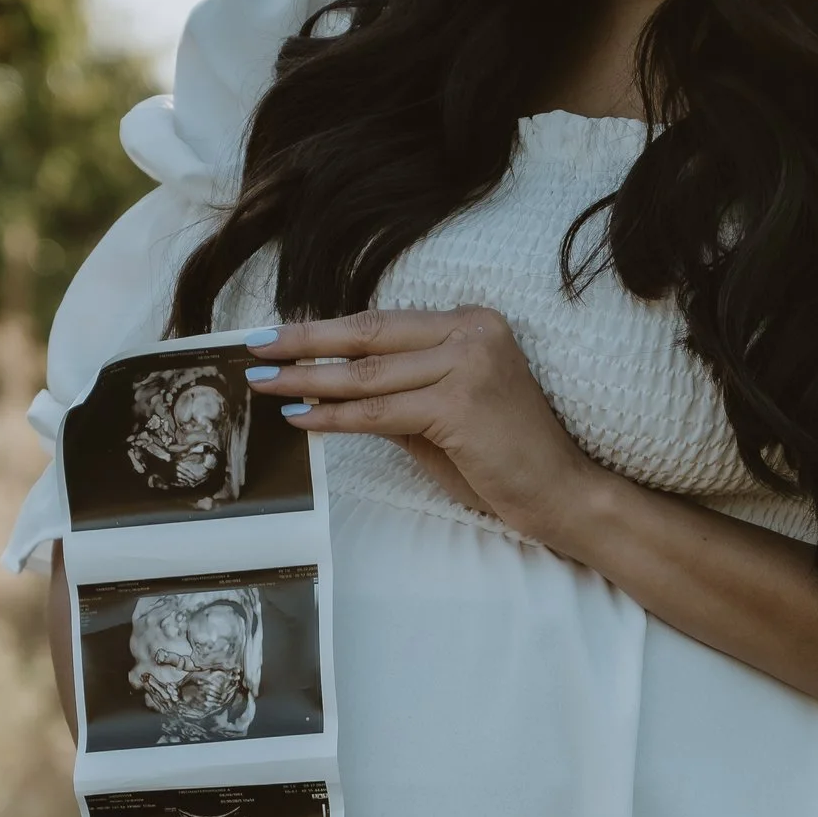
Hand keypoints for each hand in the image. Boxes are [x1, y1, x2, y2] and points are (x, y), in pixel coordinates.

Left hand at [245, 308, 610, 538]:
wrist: (562, 493)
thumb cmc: (504, 460)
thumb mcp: (443, 416)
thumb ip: (394, 394)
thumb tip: (328, 386)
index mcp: (472, 323)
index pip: (383, 323)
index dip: (327, 329)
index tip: (282, 335)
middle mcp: (472, 332)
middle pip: (368, 334)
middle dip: (304, 342)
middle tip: (255, 348)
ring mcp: (467, 364)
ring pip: (368, 374)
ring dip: (308, 380)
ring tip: (264, 385)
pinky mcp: (459, 403)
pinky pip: (379, 412)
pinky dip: (334, 417)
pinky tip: (300, 418)